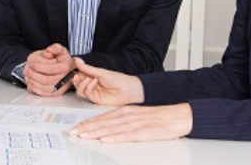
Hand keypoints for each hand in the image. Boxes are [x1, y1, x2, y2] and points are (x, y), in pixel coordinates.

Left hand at [25, 43, 73, 95]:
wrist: (68, 70)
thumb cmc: (62, 60)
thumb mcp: (61, 50)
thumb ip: (55, 48)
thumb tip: (49, 50)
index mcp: (65, 67)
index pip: (49, 69)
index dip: (38, 66)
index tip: (31, 63)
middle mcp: (64, 79)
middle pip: (45, 80)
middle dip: (33, 75)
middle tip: (27, 69)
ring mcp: (59, 88)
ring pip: (42, 88)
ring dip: (32, 81)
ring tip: (27, 75)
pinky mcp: (55, 94)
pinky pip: (42, 93)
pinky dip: (34, 88)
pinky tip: (31, 81)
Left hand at [68, 103, 192, 142]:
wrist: (177, 116)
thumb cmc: (157, 117)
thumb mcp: (135, 115)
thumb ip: (120, 120)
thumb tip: (105, 128)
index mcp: (124, 111)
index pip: (101, 117)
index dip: (87, 123)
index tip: (76, 128)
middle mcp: (127, 115)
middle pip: (103, 122)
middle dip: (87, 128)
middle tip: (74, 133)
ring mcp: (135, 123)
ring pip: (112, 128)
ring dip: (97, 132)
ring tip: (85, 136)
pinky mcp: (144, 132)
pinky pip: (128, 136)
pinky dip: (116, 138)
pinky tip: (106, 140)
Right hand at [72, 58, 143, 104]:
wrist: (128, 89)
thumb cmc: (118, 79)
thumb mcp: (100, 71)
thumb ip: (87, 68)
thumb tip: (77, 60)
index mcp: (92, 77)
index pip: (79, 76)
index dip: (76, 74)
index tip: (74, 70)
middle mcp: (92, 85)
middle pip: (78, 85)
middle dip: (76, 80)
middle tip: (78, 75)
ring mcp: (94, 92)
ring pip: (80, 91)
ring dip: (82, 84)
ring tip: (89, 79)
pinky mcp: (96, 99)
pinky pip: (87, 95)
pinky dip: (88, 88)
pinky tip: (93, 82)